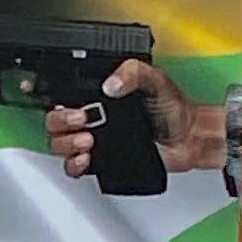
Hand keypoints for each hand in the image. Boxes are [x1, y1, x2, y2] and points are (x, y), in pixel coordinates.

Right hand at [45, 54, 215, 181]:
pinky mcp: (98, 162)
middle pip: (55, 121)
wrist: (186, 139)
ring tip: (88, 140)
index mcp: (103, 93)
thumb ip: (134, 72)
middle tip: (82, 120)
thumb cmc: (173, 109)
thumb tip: (111, 84)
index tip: (66, 100)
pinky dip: (73, 165)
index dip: (57, 97)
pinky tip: (86, 158)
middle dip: (62, 121)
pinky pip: (73, 168)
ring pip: (59, 145)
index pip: (67, 94)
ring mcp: (94, 140)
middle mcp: (94, 116)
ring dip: (67, 143)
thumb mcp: (156, 79)